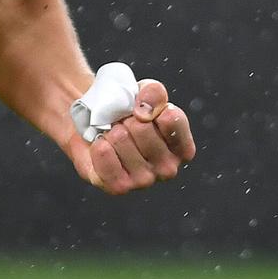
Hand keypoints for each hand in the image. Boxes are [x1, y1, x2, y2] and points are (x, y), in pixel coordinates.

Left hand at [67, 79, 196, 194]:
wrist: (95, 125)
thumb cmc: (127, 112)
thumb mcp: (145, 93)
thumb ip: (154, 92)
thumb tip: (145, 111)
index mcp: (182, 147)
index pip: (171, 119)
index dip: (150, 106)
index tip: (142, 110)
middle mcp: (168, 168)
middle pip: (142, 128)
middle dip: (126, 119)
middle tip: (123, 125)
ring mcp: (144, 180)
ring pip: (120, 138)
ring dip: (110, 131)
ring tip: (112, 136)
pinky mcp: (119, 186)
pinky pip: (103, 153)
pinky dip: (98, 143)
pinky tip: (102, 147)